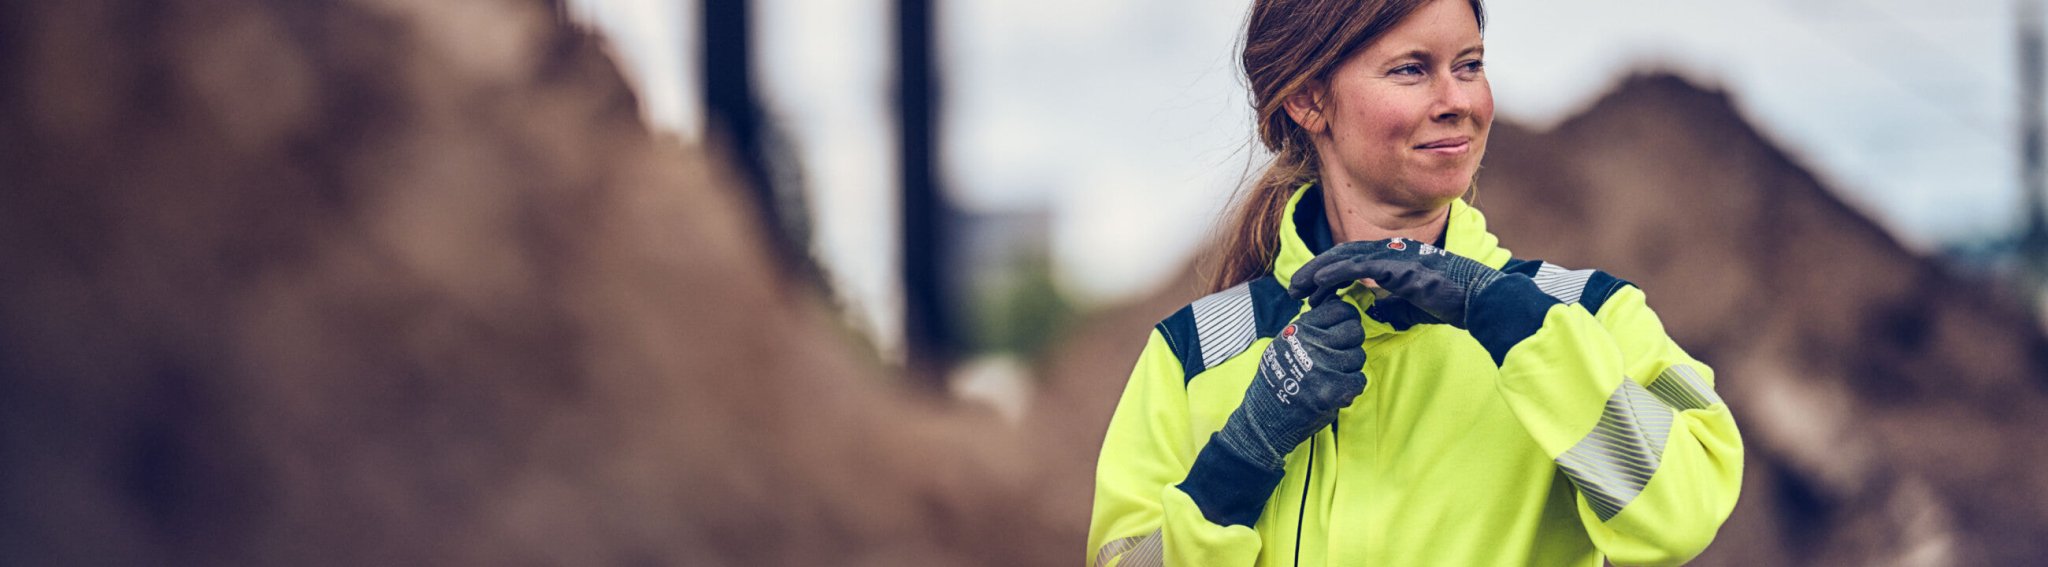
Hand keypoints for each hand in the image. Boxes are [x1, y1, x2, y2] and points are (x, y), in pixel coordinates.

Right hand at [1212, 296, 1366, 470]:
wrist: (1265, 417)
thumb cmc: (1278, 379)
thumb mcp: (1284, 342)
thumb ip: (1310, 326)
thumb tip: (1338, 302)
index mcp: (1299, 329)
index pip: (1341, 309)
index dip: (1348, 319)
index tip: (1343, 330)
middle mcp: (1311, 344)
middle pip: (1355, 331)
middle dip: (1351, 342)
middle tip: (1340, 355)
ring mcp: (1323, 367)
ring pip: (1359, 356)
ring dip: (1350, 367)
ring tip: (1332, 375)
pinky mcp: (1333, 390)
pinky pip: (1360, 380)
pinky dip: (1351, 387)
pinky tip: (1336, 390)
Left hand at [1287, 238, 1504, 328]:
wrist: (1479, 299)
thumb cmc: (1453, 303)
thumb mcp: (1415, 306)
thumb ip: (1394, 306)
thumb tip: (1374, 313)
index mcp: (1396, 256)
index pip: (1354, 259)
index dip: (1329, 272)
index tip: (1312, 291)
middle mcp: (1393, 250)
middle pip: (1343, 254)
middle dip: (1316, 271)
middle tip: (1295, 288)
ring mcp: (1396, 255)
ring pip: (1345, 257)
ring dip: (1318, 272)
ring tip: (1298, 288)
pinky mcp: (1398, 267)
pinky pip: (1359, 267)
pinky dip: (1336, 272)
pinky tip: (1319, 283)